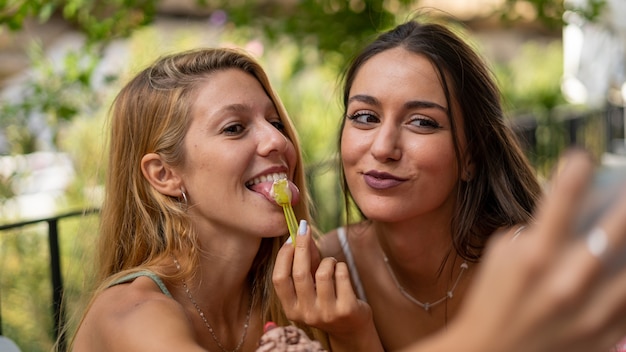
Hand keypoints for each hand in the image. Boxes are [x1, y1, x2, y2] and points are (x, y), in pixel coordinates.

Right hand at [273, 220, 382, 351]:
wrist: (351, 327)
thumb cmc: (327, 299)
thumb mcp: (311, 284)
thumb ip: (305, 261)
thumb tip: (300, 232)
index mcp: (291, 309)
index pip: (279, 279)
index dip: (283, 256)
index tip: (290, 238)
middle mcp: (306, 314)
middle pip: (300, 273)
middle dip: (301, 247)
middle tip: (305, 230)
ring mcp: (326, 313)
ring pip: (323, 272)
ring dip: (328, 260)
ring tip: (332, 264)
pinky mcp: (346, 309)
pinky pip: (341, 274)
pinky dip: (341, 267)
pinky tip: (341, 272)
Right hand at [428, 151, 625, 351]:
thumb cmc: (494, 297)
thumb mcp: (502, 255)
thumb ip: (536, 229)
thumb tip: (574, 208)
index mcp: (533, 256)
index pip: (562, 200)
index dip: (577, 172)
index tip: (584, 158)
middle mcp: (566, 281)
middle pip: (616, 229)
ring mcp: (591, 311)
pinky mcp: (605, 334)